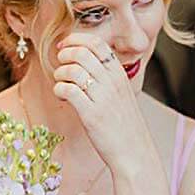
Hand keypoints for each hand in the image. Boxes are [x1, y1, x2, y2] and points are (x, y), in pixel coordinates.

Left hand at [49, 33, 148, 172]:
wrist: (135, 154)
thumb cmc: (125, 125)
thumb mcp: (122, 94)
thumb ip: (106, 77)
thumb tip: (82, 60)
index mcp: (120, 75)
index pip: (97, 43)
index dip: (76, 40)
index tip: (64, 46)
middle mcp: (112, 83)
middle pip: (81, 53)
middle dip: (64, 55)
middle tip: (60, 66)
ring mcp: (102, 98)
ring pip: (72, 70)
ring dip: (59, 74)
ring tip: (61, 84)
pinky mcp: (92, 114)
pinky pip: (68, 90)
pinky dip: (58, 89)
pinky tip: (62, 97)